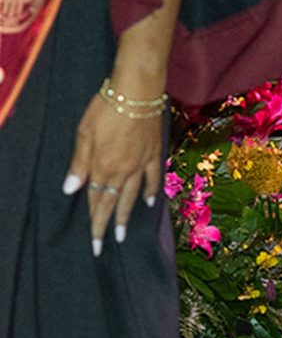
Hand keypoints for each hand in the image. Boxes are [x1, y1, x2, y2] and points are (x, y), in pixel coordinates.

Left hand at [63, 81, 164, 256]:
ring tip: (123, 234)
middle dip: (108, 226)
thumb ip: (79, 163)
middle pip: (113, 202)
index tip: (92, 242)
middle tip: (106, 246)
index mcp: (103, 166)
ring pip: (133, 196)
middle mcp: (123, 170)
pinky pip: (153, 178)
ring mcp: (141, 163)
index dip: (93, 221)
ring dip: (126, 215)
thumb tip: (71, 189)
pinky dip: (151, 192)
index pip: (95, 199)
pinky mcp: (155, 153)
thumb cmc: (106, 109)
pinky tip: (149, 203)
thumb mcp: (84, 134)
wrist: (138, 92)